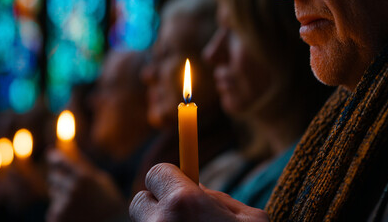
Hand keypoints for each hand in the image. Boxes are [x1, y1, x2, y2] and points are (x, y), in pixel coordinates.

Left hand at [46, 149, 125, 221]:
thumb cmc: (110, 201)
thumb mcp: (102, 179)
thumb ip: (85, 165)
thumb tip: (72, 150)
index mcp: (83, 178)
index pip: (60, 162)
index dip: (54, 158)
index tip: (51, 155)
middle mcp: (71, 190)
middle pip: (53, 177)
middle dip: (59, 178)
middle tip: (70, 184)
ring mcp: (63, 206)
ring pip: (53, 193)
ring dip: (60, 194)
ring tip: (78, 203)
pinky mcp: (57, 219)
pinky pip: (53, 208)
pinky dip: (60, 209)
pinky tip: (75, 213)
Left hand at [130, 163, 268, 221]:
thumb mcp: (249, 218)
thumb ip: (219, 198)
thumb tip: (196, 188)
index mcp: (184, 203)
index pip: (156, 172)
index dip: (169, 176)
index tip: (179, 180)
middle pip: (138, 199)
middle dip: (157, 200)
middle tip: (180, 209)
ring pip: (143, 221)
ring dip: (159, 219)